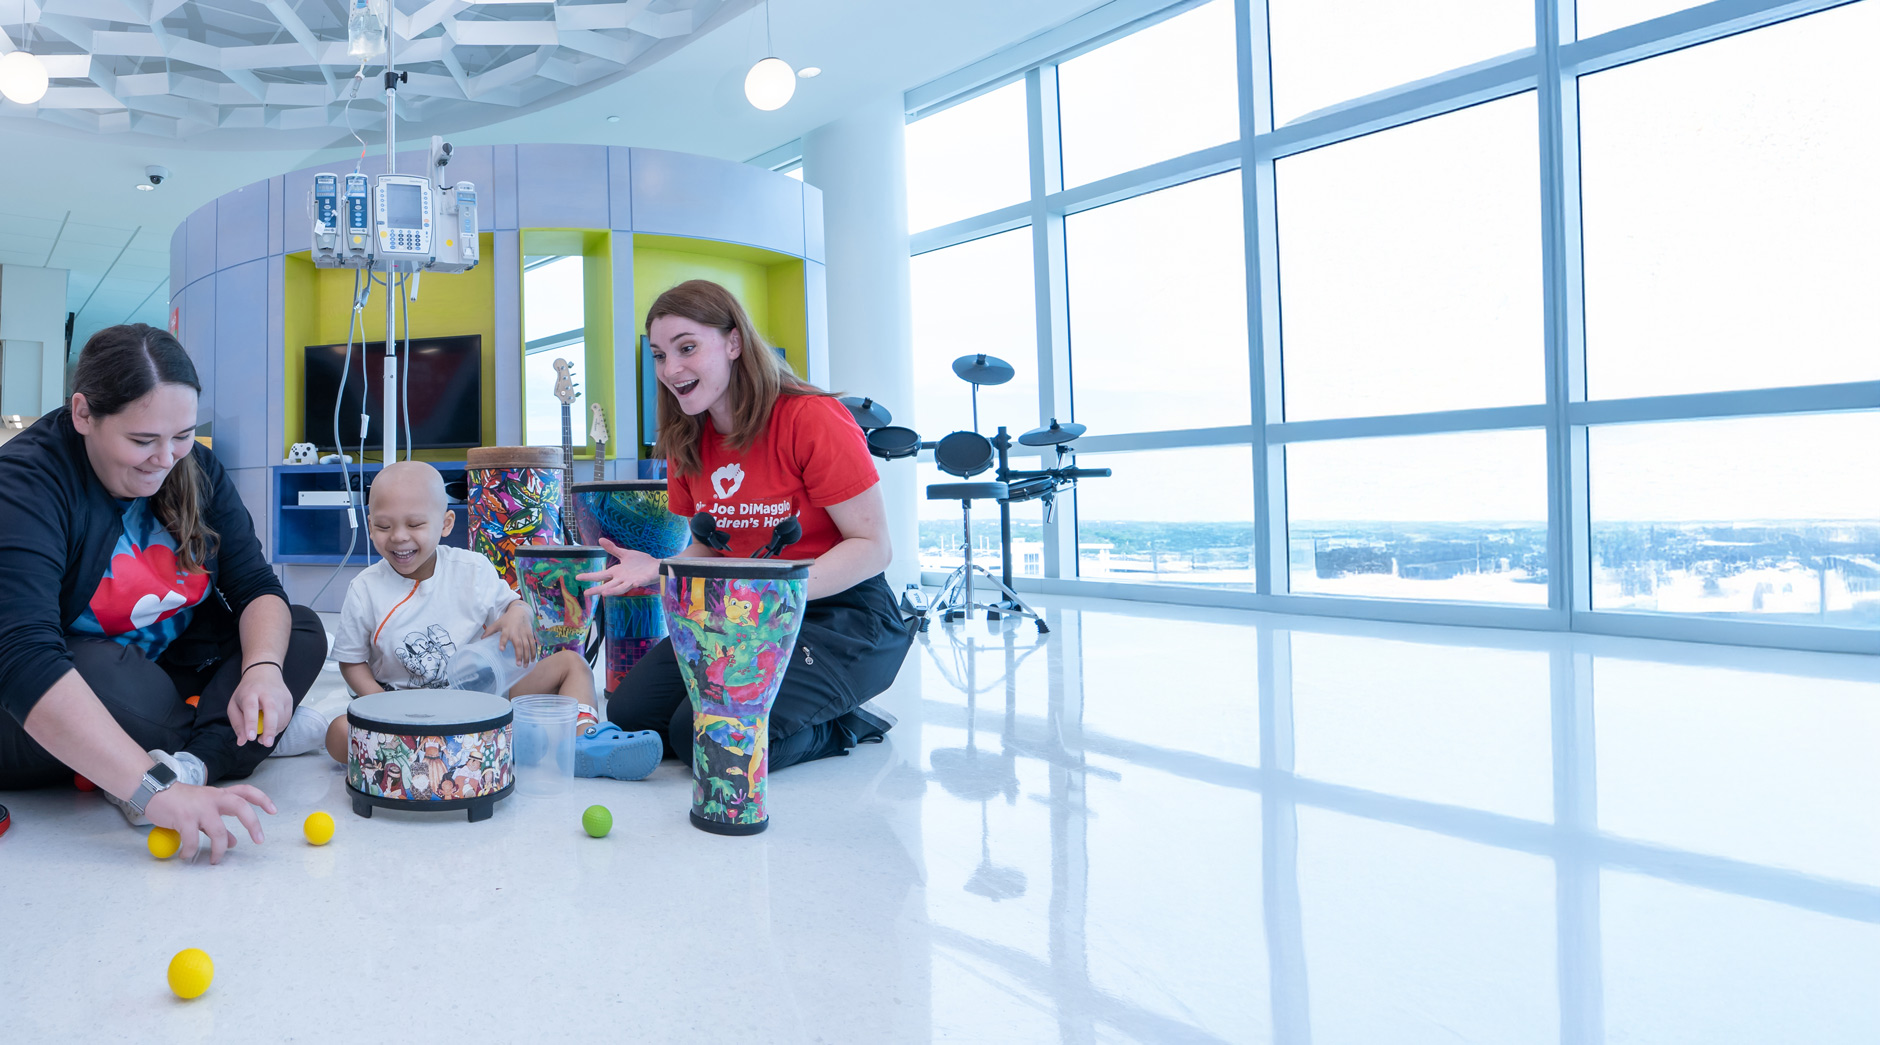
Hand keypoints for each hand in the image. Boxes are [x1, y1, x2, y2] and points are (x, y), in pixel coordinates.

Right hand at [144, 782, 275, 863]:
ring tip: (215, 860)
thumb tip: (233, 842)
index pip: (245, 791)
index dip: (262, 799)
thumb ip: (219, 825)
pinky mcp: (183, 817)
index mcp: (219, 795)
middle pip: (240, 806)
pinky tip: (186, 855)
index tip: (274, 811)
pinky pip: (192, 839)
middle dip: (252, 823)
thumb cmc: (179, 802)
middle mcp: (212, 798)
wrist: (152, 790)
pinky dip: (190, 851)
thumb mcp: (203, 811)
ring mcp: (198, 808)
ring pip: (218, 831)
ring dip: (219, 850)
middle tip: (259, 840)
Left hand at [230, 663, 290, 747]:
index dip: (251, 723)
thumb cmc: (247, 692)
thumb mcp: (234, 705)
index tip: (251, 737)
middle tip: (266, 743)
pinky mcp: (289, 699)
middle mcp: (267, 693)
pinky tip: (272, 729)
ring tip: (264, 738)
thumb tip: (242, 741)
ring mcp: (280, 695)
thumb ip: (237, 724)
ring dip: (274, 731)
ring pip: (281, 716)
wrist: (264, 673)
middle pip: (272, 711)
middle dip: (270, 728)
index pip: (251, 708)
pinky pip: (287, 718)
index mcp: (250, 693)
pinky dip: (280, 727)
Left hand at [484, 602, 538, 664]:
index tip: (501, 649)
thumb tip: (481, 639)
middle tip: (518, 664)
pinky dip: (533, 652)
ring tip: (525, 665)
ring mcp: (524, 634)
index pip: (504, 636)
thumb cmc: (507, 619)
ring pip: (527, 646)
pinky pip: (532, 644)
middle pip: (519, 644)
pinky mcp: (530, 634)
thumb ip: (489, 631)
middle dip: (519, 654)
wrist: (520, 612)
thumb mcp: (497, 623)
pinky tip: (532, 660)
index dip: (503, 642)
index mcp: (507, 630)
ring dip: (527, 656)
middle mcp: (516, 632)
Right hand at [577, 538, 660, 596]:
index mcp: (617, 572)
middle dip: (597, 589)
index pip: (600, 575)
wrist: (655, 566)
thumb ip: (613, 549)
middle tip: (585, 593)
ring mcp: (632, 581)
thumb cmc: (640, 562)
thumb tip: (600, 540)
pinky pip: (639, 583)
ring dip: (613, 590)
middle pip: (607, 585)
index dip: (589, 576)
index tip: (577, 577)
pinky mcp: (642, 580)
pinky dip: (636, 584)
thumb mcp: (625, 554)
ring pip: (621, 588)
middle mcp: (622, 578)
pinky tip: (633, 584)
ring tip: (604, 593)